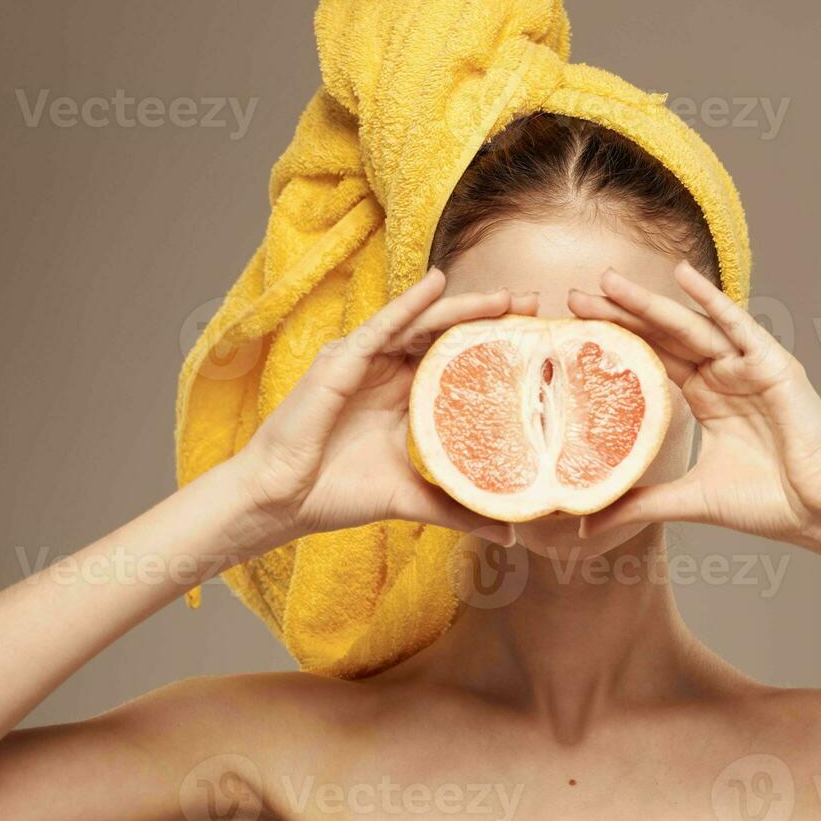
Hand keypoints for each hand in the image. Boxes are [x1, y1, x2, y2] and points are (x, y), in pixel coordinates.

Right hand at [229, 269, 530, 552]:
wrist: (283, 502)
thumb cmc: (337, 494)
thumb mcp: (412, 498)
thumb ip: (458, 508)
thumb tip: (509, 534)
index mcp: (406, 397)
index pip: (457, 360)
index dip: (495, 345)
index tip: (538, 339)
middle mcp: (388, 373)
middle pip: (446, 335)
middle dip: (489, 317)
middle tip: (531, 304)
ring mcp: (364, 363)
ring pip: (420, 325)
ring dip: (461, 307)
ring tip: (503, 297)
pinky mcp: (341, 362)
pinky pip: (380, 327)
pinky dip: (408, 305)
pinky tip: (435, 285)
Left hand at [569, 262, 820, 562]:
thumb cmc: (769, 503)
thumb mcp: (691, 499)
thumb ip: (641, 503)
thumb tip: (588, 526)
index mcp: (707, 397)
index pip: (652, 359)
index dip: (615, 342)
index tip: (572, 329)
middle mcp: (724, 375)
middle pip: (663, 336)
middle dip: (619, 315)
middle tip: (572, 296)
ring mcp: (748, 367)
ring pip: (690, 326)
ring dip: (650, 302)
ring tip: (609, 281)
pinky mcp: (773, 366)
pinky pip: (738, 325)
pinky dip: (711, 299)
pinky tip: (682, 275)